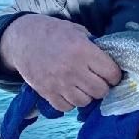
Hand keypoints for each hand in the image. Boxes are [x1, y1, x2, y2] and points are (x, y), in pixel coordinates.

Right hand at [0, 15, 121, 111]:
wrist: (23, 39)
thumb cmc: (54, 32)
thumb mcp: (78, 31)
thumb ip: (94, 46)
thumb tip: (110, 61)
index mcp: (83, 50)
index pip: (111, 73)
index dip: (114, 75)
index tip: (111, 74)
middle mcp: (72, 69)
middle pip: (100, 91)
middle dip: (103, 87)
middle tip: (98, 81)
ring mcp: (58, 83)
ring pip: (85, 102)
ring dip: (87, 96)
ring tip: (83, 87)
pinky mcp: (46, 92)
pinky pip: (66, 107)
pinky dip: (70, 103)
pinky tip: (69, 92)